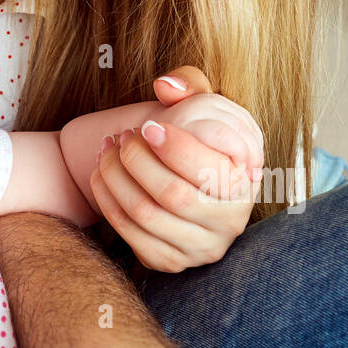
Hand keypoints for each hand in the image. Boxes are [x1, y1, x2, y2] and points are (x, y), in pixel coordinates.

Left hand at [90, 67, 263, 272]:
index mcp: (244, 184)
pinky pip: (130, 234)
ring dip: (115, 177)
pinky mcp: (170, 261)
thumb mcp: (204, 108)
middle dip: (136, 160)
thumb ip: (191, 85)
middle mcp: (229, 222)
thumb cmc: (195, 141)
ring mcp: (200, 247)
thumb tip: (165, 85)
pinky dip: (107, 200)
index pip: (207, 171)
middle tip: (122, 138)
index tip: (147, 126)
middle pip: (171, 194)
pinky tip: (102, 174)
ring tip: (107, 151)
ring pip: (145, 214)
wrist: (187, 182)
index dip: (172, 146)